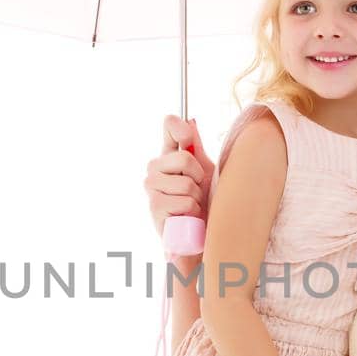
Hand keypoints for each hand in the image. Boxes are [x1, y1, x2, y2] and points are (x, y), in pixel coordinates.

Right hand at [144, 115, 215, 234]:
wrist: (197, 235)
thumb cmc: (202, 202)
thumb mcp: (204, 171)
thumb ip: (195, 146)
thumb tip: (190, 120)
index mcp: (168, 155)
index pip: (170, 125)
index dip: (182, 128)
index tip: (189, 139)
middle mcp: (155, 168)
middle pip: (184, 157)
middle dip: (199, 177)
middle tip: (197, 190)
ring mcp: (152, 187)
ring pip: (186, 183)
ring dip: (196, 198)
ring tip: (192, 206)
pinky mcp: (155, 207)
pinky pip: (184, 202)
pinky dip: (193, 212)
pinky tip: (187, 217)